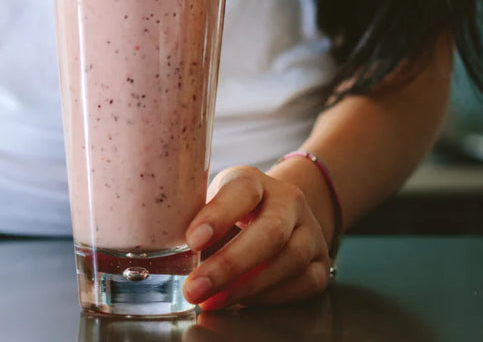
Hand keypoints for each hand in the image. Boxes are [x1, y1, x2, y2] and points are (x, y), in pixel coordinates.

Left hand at [182, 166, 333, 309]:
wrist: (281, 212)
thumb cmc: (233, 212)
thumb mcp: (211, 203)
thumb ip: (192, 224)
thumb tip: (162, 260)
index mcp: (254, 180)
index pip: (241, 190)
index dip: (217, 215)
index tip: (192, 240)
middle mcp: (288, 201)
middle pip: (270, 231)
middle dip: (230, 265)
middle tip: (195, 289)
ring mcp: (310, 230)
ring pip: (290, 259)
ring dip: (248, 287)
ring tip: (212, 301)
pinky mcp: (320, 260)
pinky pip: (304, 282)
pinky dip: (271, 297)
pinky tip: (241, 303)